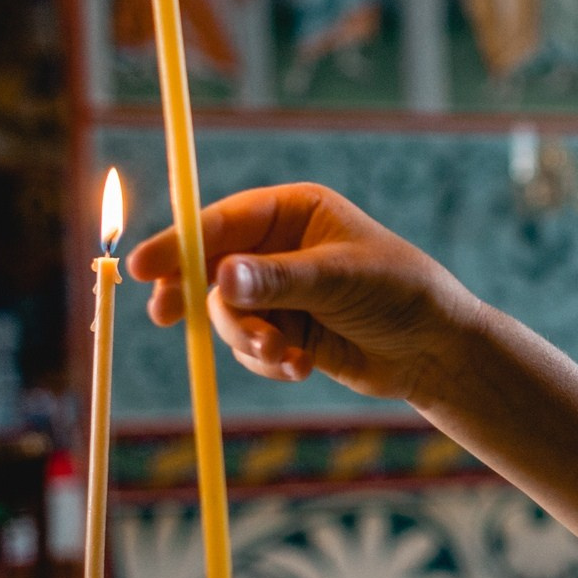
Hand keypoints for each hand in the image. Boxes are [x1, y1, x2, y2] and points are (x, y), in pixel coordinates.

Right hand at [126, 184, 481, 403]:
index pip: (220, 221)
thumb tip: (222, 278)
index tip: (142, 267)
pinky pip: (249, 347)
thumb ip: (279, 281)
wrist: (435, 350)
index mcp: (293, 210)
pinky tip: (303, 367)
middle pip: (210, 269)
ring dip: (248, 340)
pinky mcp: (285, 330)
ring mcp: (279, 291)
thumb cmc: (399, 293)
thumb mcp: (339, 280)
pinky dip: (268, 361)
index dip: (177, 244)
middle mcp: (279, 246)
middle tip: (169, 315)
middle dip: (203, 299)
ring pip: (228, 315)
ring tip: (285, 355)